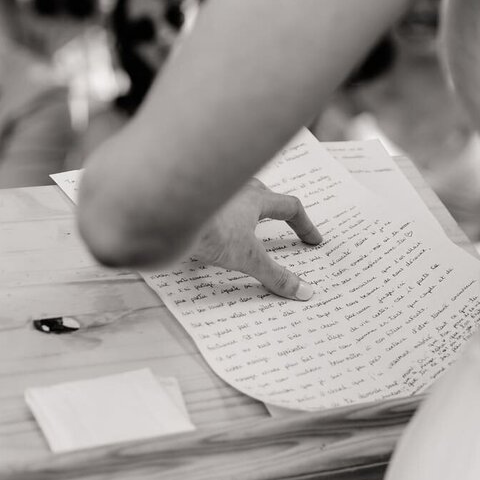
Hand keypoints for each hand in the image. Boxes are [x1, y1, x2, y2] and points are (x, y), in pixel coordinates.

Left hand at [192, 179, 322, 299]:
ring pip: (235, 197)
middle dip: (273, 208)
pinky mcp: (192, 203)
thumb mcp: (249, 257)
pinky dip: (218, 217)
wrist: (167, 217)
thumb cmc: (210, 228)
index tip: (312, 240)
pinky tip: (211, 231)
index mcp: (255, 198)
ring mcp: (213, 194)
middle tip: (279, 221)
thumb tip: (302, 290)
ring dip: (243, 209)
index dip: (304, 225)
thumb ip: (275, 275)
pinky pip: (211, 206)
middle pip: (262, 194)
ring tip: (243, 224)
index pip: (290, 207)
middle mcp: (235, 189)